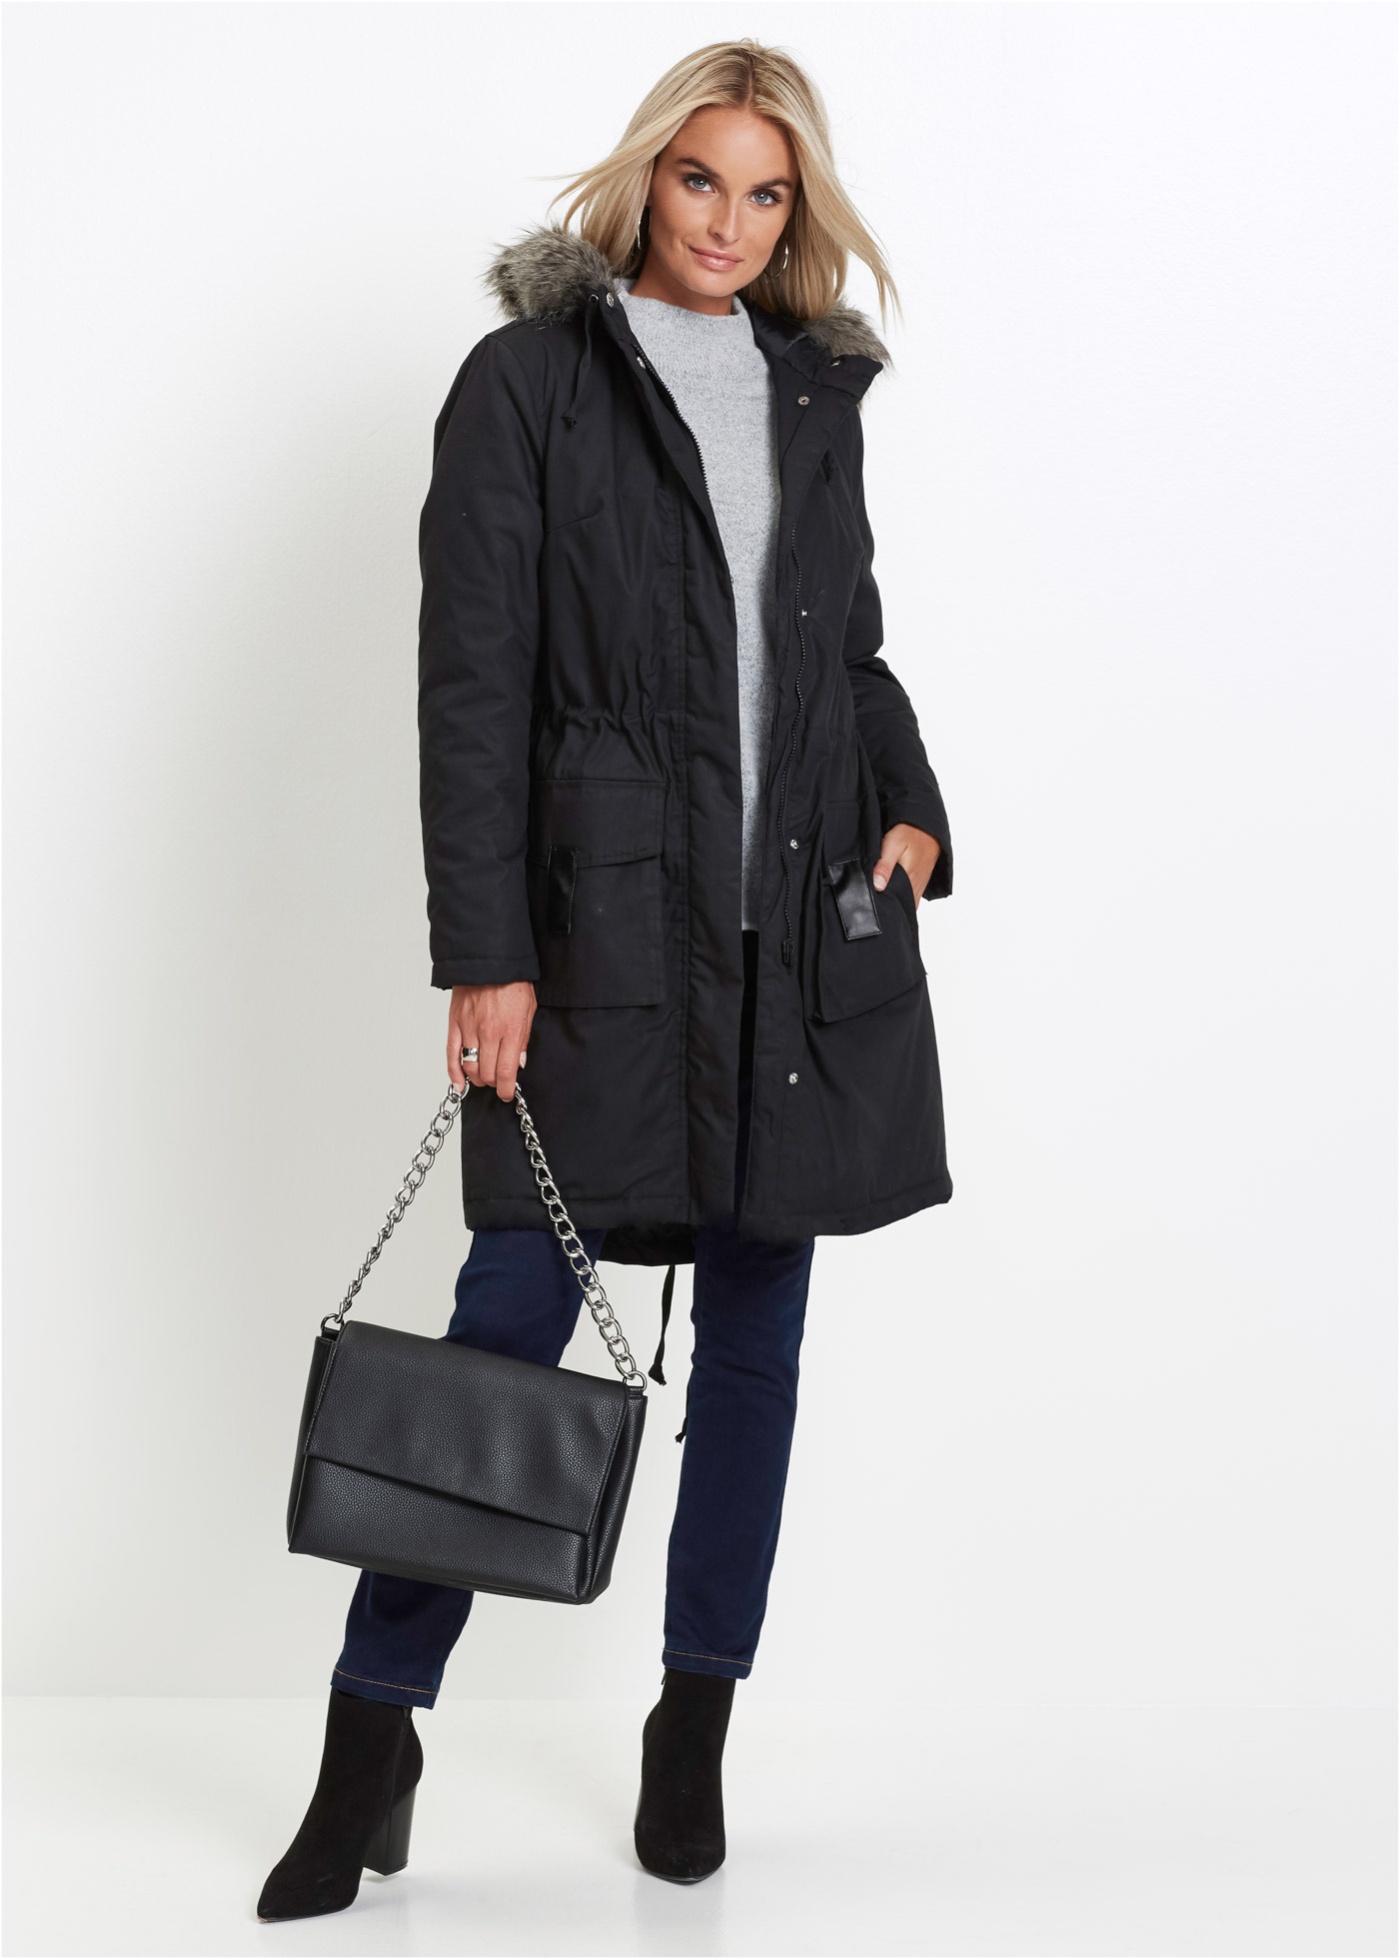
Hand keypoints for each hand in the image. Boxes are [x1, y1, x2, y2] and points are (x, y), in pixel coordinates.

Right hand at [449, 981, 535, 1100]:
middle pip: (487, 1074)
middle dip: (494, 1083)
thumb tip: (519, 1063)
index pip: (507, 1072)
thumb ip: (523, 1039)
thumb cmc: (511, 982)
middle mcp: (488, 1033)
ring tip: (483, 1077)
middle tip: (498, 1081)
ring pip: (469, 1067)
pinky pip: (451, 1053)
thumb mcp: (528, 1010)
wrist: (489, 960)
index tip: (508, 1093)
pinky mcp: (454, 1023)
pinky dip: (453, 1072)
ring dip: (477, 1078)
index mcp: (510, 1030)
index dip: (507, 1089)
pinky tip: (458, 1083)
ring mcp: (469, 1028)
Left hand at [871, 824, 941, 909]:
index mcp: (909, 880)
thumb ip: (885, 866)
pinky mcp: (920, 881)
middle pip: (900, 903)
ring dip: (895, 900)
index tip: (872, 905)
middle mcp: (916, 886)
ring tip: (882, 897)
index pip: (895, 902)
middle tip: (874, 901)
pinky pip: (911, 896)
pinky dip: (902, 896)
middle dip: (888, 904)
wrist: (928, 827)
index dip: (883, 905)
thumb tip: (877, 886)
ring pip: (906, 901)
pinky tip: (893, 891)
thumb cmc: (910, 833)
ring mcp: (919, 885)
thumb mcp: (894, 844)